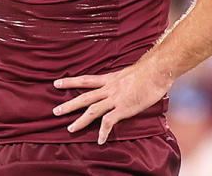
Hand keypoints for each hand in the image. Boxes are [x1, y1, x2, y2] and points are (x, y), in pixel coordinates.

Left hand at [52, 62, 172, 143]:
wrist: (156, 71)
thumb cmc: (147, 71)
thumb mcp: (128, 73)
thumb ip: (120, 80)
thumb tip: (121, 83)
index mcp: (109, 79)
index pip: (85, 80)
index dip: (70, 82)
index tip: (56, 83)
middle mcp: (109, 89)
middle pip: (84, 97)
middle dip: (69, 105)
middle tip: (55, 111)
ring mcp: (115, 99)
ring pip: (92, 110)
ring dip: (80, 121)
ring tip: (70, 129)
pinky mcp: (124, 109)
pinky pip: (109, 122)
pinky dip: (103, 132)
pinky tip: (100, 140)